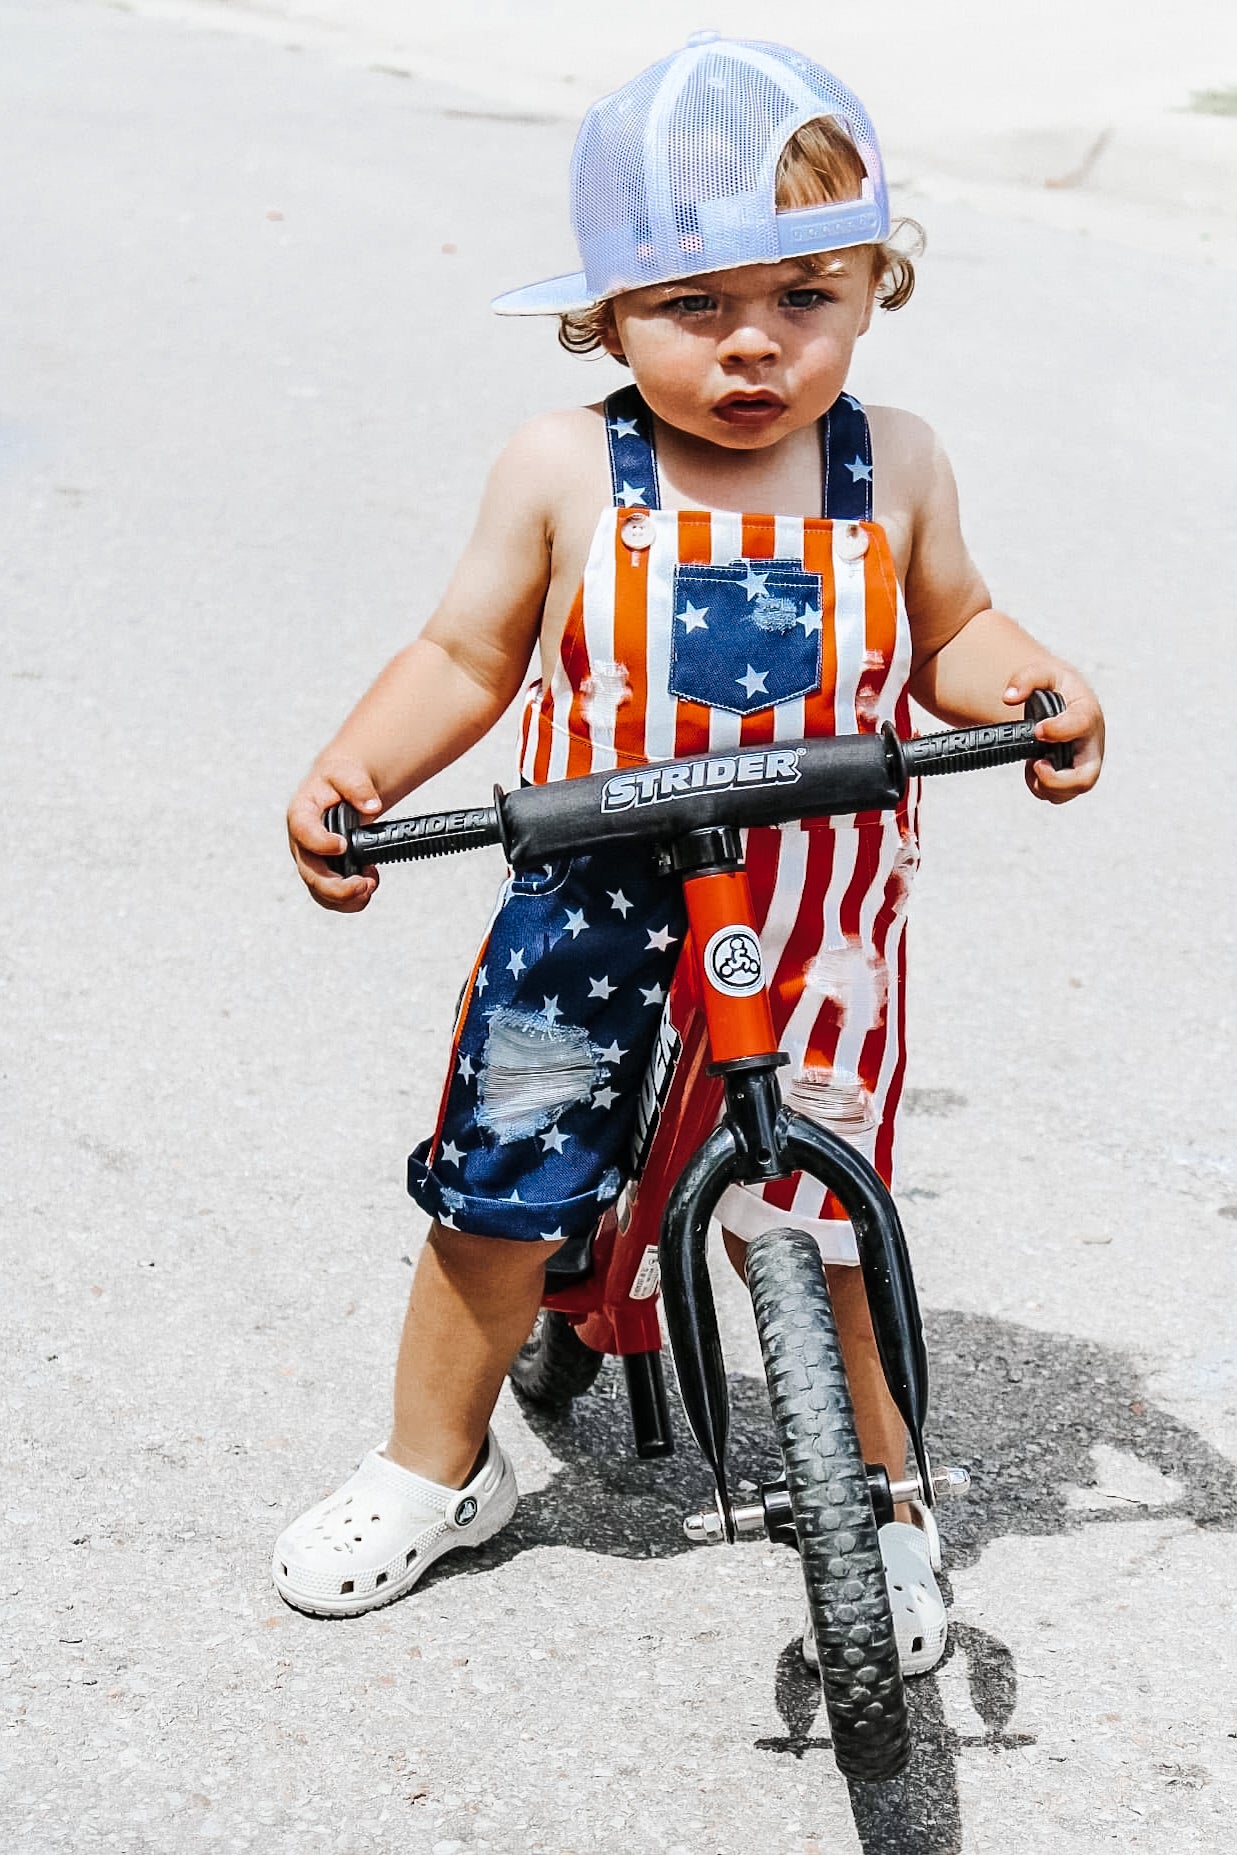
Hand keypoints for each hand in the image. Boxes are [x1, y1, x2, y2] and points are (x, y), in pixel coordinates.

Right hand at [286, 759, 382, 910]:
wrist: (340, 789)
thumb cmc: (338, 780)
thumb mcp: (347, 772)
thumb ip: (357, 786)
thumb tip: (372, 806)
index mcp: (301, 813)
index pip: (302, 830)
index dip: (320, 842)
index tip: (342, 845)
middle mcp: (301, 842)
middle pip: (309, 872)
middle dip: (336, 886)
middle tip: (363, 883)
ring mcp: (311, 860)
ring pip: (319, 891)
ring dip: (345, 899)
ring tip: (369, 888)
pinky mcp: (324, 872)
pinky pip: (331, 896)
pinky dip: (351, 900)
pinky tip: (369, 885)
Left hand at [1003, 663, 1103, 803]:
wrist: (1065, 701)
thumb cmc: (1056, 687)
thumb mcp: (1043, 673)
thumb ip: (1026, 679)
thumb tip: (1009, 697)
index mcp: (1086, 712)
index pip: (1081, 724)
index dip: (1060, 730)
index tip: (1038, 730)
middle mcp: (1091, 743)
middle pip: (1087, 776)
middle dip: (1059, 780)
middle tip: (1036, 765)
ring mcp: (1084, 763)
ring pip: (1073, 791)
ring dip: (1047, 786)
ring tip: (1032, 764)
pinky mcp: (1073, 775)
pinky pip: (1060, 795)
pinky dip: (1042, 788)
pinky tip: (1033, 768)